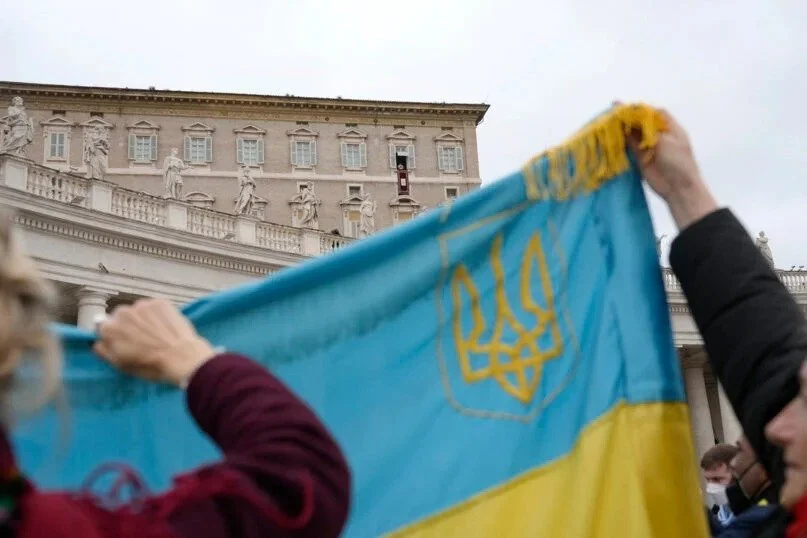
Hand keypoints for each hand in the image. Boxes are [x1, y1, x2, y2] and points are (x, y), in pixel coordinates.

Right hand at [93, 299, 214, 386]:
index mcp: (109, 329)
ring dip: (143, 318)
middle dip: (128, 325)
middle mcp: (122, 312)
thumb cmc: (150, 365)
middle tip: (143, 339)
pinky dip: (158, 314)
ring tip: (156, 333)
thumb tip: (97, 342)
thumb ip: (104, 351)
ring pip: (138, 310)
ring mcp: (142, 305)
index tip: (125, 342)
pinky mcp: (160, 302)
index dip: (114, 335)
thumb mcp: (121, 365)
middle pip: (121, 316)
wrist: (181, 356)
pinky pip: (154, 307)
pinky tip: (166, 326)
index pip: (103, 326)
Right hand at [620, 104, 718, 229]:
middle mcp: (660, 136)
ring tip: (610, 119)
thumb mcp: (666, 141)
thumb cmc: (678, 162)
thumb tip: (633, 121)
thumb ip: (648, 130)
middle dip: (630, 116)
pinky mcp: (641, 158)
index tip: (630, 107)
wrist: (678, 187)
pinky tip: (613, 133)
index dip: (643, 109)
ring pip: (635, 133)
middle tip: (615, 109)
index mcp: (671, 128)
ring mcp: (649, 147)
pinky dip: (622, 140)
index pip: (656, 113)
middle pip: (643, 122)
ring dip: (624, 127)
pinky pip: (630, 146)